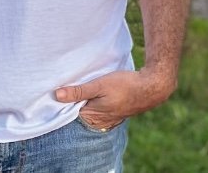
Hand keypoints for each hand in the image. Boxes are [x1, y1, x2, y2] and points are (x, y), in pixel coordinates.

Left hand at [55, 67, 175, 130]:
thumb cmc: (125, 85)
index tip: (62, 89)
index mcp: (92, 118)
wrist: (151, 87)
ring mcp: (108, 120)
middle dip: (76, 101)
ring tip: (88, 86)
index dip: (65, 101)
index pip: (70, 113)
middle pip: (80, 112)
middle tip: (74, 85)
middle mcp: (99, 123)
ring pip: (91, 110)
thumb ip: (79, 91)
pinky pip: (100, 110)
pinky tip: (100, 93)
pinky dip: (97, 102)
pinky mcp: (115, 114)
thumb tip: (57, 95)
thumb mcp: (99, 85)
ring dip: (87, 100)